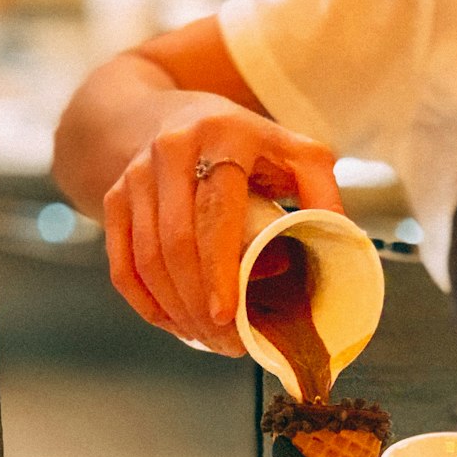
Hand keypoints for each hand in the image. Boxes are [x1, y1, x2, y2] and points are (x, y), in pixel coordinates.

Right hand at [102, 94, 341, 352]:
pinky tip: (172, 323)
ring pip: (147, 257)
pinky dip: (146, 301)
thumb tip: (342, 236)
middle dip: (199, 303)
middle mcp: (173, 148)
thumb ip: (320, 186)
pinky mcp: (113, 196)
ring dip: (175, 309)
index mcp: (224, 134)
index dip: (220, 269)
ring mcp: (136, 173)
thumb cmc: (244, 142)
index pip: (217, 212)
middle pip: (176, 242)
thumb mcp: (291, 149)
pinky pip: (122, 262)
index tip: (229, 315)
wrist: (168, 114)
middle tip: (226, 342)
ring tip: (206, 339)